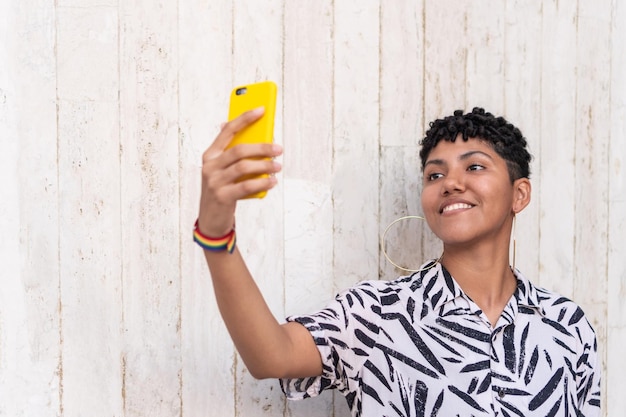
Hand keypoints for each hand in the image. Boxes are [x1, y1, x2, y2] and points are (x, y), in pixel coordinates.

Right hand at [197, 107, 282, 236]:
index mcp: (210, 154)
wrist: (211, 218)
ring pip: (244, 167)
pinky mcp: (222, 196)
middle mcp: (210, 165)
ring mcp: (214, 181)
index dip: (245, 118)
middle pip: (239, 150)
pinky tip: (272, 182)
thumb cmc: (222, 188)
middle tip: (279, 149)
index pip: (228, 130)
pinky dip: (262, 183)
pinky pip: (246, 186)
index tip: (262, 109)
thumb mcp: (223, 169)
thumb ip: (233, 152)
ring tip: (277, 166)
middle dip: (262, 147)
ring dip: (265, 166)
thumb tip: (253, 132)